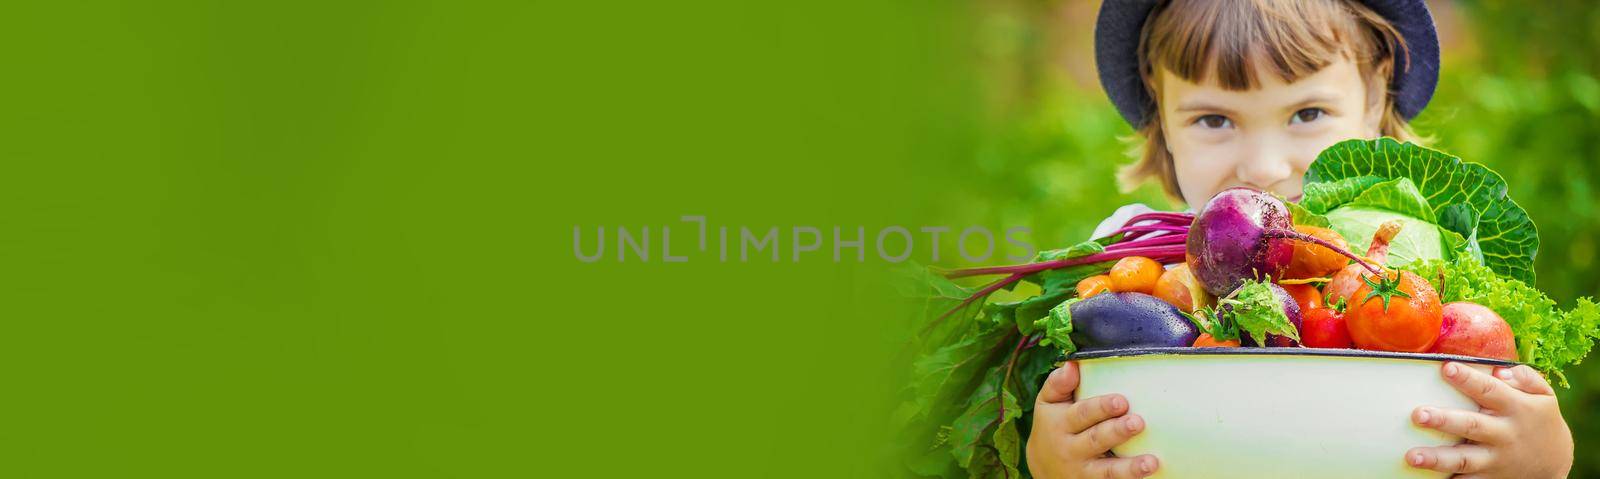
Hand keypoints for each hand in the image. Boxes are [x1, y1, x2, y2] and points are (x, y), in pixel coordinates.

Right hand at [1026, 362, 1158, 478]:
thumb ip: (1058, 383)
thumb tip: (1073, 364)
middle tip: (1138, 422)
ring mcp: (1084, 471)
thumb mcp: (1047, 403)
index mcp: (1061, 423)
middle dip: (1117, 432)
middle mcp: (1071, 449)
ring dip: (1130, 467)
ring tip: (1151, 461)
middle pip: (1096, 440)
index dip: (1101, 408)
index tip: (1121, 400)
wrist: (1042, 467)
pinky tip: (1149, 475)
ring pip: (1107, 470)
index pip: (1081, 414)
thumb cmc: (1051, 426)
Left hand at [1405, 362, 1572, 477]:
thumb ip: (1525, 378)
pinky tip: (1424, 478)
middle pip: (1471, 426)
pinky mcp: (1489, 478)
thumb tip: (1499, 371)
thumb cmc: (1540, 420)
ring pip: (1463, 459)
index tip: (1446, 368)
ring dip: (1437, 458)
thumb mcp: (1544, 396)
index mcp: (1516, 407)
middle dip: (1443, 420)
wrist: (1555, 462)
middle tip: (1418, 414)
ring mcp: (1495, 459)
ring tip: (1412, 456)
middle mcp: (1504, 434)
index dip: (1467, 379)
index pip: (1489, 390)